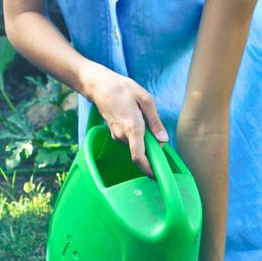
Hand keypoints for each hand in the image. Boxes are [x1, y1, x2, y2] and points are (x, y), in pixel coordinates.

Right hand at [79, 62, 168, 176]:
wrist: (98, 85)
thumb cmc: (123, 88)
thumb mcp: (145, 99)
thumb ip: (155, 121)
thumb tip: (163, 140)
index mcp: (133, 128)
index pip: (139, 157)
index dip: (148, 169)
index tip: (157, 175)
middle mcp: (123, 135)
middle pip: (140, 152)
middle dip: (151, 150)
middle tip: (158, 139)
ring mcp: (116, 135)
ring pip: (135, 145)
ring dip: (144, 141)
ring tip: (147, 124)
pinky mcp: (114, 133)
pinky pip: (129, 140)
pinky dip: (137, 137)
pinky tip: (138, 122)